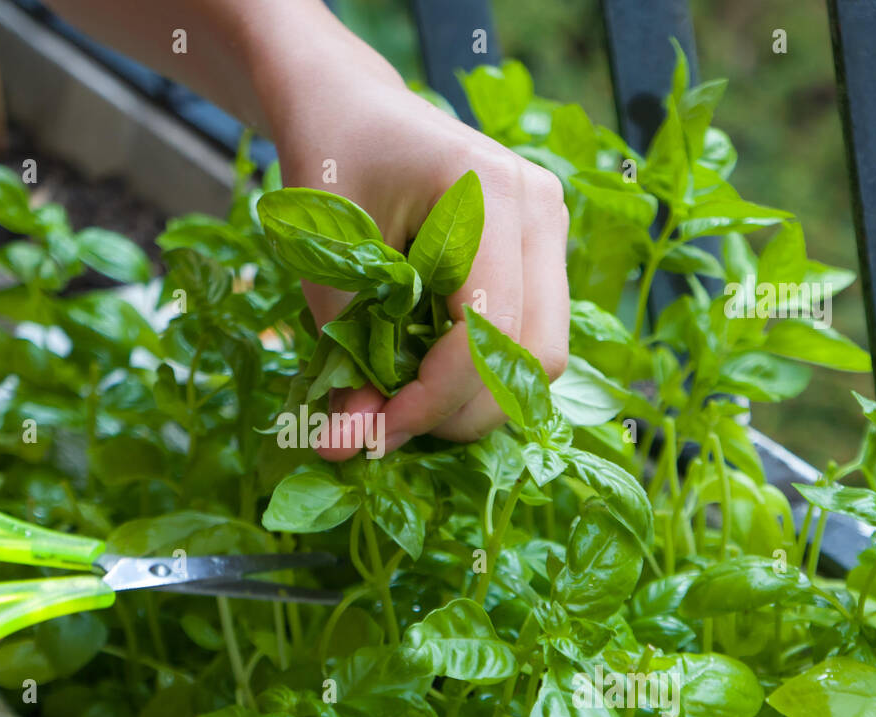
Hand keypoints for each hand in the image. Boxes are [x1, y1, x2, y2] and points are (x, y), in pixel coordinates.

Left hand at [260, 44, 569, 458]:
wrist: (350, 108)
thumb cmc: (330, 167)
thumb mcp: (324, 265)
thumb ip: (343, 357)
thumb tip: (346, 449)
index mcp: (489, 194)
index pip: (489, 333)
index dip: (433, 400)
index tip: (372, 430)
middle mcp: (540, 209)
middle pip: (534, 358)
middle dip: (459, 412)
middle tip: (385, 427)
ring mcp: (551, 229)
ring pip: (542, 357)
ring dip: (475, 399)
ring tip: (404, 400)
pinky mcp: (542, 252)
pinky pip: (531, 338)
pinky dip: (482, 373)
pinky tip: (427, 368)